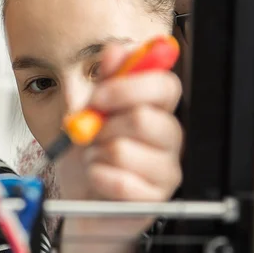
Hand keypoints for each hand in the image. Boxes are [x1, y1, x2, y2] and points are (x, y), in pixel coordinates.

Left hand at [57, 42, 182, 252]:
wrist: (84, 203)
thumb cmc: (91, 158)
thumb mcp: (90, 113)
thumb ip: (105, 81)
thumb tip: (115, 49)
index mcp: (158, 111)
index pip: (165, 86)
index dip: (127, 86)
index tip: (98, 95)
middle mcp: (169, 138)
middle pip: (143, 117)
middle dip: (103, 125)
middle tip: (91, 134)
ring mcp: (166, 170)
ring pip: (124, 149)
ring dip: (96, 154)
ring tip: (96, 159)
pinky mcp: (155, 199)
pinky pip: (120, 181)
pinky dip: (98, 178)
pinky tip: (99, 179)